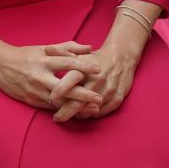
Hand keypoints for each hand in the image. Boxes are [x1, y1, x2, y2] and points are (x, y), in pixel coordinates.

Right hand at [0, 41, 103, 112]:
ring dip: (76, 106)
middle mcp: (39, 76)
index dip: (83, 66)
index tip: (98, 69)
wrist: (0, 65)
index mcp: (44, 60)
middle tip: (100, 98)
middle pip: (65, 87)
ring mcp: (35, 90)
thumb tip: (90, 47)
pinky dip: (64, 110)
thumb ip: (68, 47)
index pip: (67, 63)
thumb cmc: (25, 55)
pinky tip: (76, 113)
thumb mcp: (45, 48)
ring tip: (93, 109)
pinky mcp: (31, 100)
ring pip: (58, 101)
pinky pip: (50, 108)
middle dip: (83, 94)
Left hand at [52, 2, 154, 121]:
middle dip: (64, 113)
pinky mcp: (117, 99)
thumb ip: (62, 53)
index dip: (58, 93)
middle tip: (56, 117)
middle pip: (77, 103)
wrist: (122, 57)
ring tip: (69, 113)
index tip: (51, 100)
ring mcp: (108, 91)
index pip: (69, 84)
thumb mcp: (79, 54)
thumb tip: (46, 49)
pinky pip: (100, 113)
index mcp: (85, 70)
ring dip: (77, 114)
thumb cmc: (96, 58)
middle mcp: (97, 81)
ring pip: (88, 111)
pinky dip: (90, 114)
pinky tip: (84, 112)